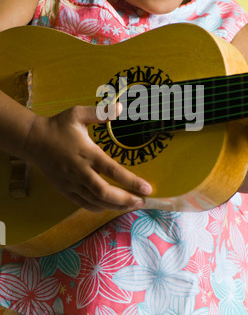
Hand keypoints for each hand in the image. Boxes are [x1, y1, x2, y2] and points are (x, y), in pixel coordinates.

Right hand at [23, 104, 151, 211]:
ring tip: (131, 205)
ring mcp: (72, 183)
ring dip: (115, 206)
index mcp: (88, 153)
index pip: (114, 171)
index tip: (148, 189)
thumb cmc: (58, 126)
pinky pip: (83, 204)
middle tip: (142, 202)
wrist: (33, 140)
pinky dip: (98, 208)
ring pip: (96, 202)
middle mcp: (81, 171)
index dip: (132, 182)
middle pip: (106, 193)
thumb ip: (100, 112)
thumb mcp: (78, 114)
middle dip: (126, 200)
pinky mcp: (65, 189)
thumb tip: (120, 107)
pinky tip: (109, 207)